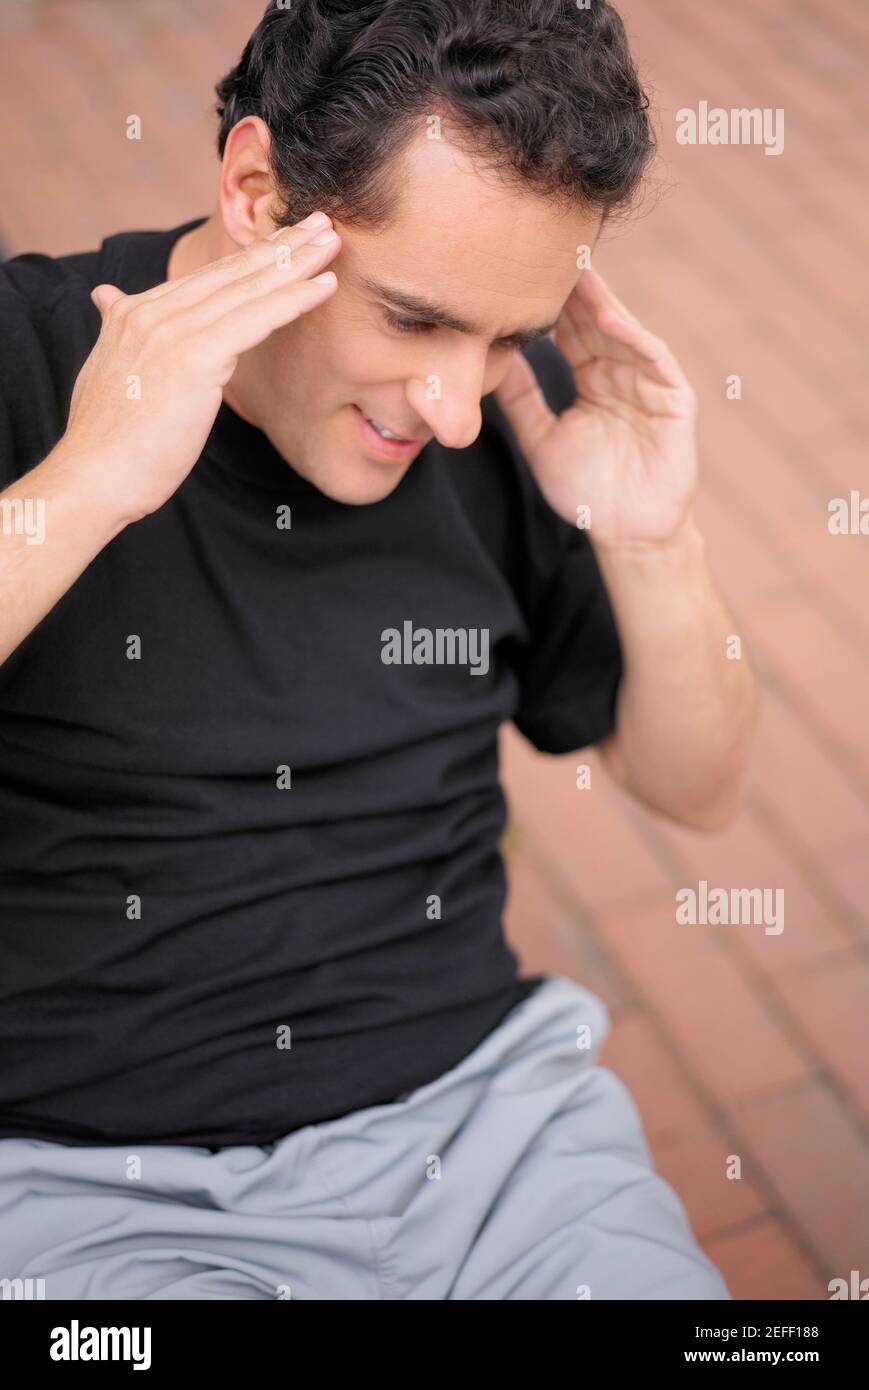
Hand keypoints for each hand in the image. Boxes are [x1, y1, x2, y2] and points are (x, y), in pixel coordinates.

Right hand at [61, 215, 340, 523]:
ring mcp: (173, 331)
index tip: (286, 240)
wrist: (95, 476)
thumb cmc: (110, 440)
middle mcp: (152, 311)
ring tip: (333, 243)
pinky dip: (294, 300)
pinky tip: (324, 287)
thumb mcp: (110, 370)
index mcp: (133, 313)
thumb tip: (106, 298)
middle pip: (231, 273)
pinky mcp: (195, 356)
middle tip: (322, 222)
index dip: (250, 257)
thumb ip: (117, 330)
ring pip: (249, 289)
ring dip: (297, 263)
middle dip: (281, 246)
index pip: (206, 278)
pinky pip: (257, 319)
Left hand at [494, 265, 697, 548]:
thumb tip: (488, 361)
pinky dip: (633, 337)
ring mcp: (650, 383)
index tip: (518, 275)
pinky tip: (608, 317)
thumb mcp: (541, 439)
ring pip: (623, 331)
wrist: (625, 531)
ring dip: (601, 302)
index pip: (570, 331)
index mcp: (592, 379)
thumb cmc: (585, 489)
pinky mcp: (675, 399)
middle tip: (546, 251)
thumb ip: (521, 400)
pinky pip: (655, 359)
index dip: (548, 305)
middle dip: (574, 289)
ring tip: (576, 273)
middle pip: (595, 321)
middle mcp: (621, 373)